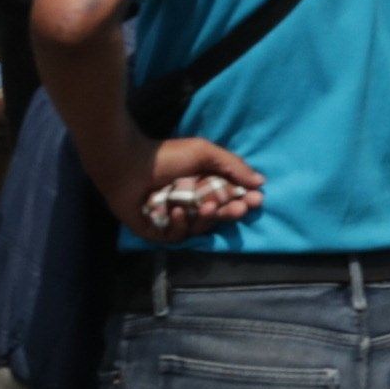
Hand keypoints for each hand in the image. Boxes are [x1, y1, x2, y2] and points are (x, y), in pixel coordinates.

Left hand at [133, 137, 265, 243]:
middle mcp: (190, 203)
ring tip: (204, 207)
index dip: (243, 200)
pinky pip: (176, 235)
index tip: (255, 199)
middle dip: (231, 212)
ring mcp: (173, 218)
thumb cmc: (167, 156)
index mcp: (202, 186)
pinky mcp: (157, 231)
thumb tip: (260, 182)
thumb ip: (233, 166)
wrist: (129, 165)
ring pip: (200, 228)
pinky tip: (175, 211)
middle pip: (218, 216)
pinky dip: (179, 224)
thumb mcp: (205, 153)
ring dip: (206, 219)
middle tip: (239, 208)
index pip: (229, 197)